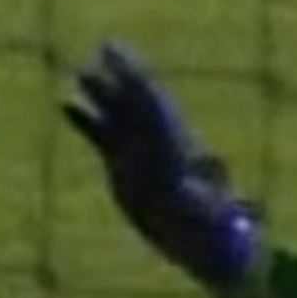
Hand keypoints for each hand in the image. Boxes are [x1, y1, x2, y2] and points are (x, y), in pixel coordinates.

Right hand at [57, 40, 260, 293]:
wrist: (205, 247)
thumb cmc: (216, 238)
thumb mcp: (218, 228)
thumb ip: (216, 220)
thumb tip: (231, 216)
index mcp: (180, 150)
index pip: (156, 105)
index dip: (140, 80)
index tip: (127, 57)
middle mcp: (160, 146)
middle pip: (138, 104)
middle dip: (120, 79)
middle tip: (102, 51)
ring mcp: (141, 155)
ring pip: (118, 116)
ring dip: (100, 94)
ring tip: (78, 71)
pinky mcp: (123, 169)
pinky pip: (102, 137)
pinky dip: (85, 120)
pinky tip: (64, 102)